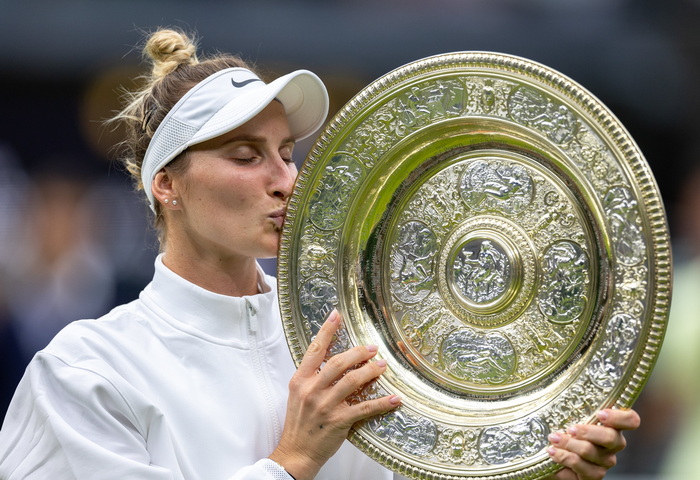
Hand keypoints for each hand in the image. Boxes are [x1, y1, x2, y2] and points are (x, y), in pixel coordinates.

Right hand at [269, 310, 400, 479]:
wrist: (296, 452)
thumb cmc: (299, 424)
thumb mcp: (298, 395)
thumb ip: (312, 378)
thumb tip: (332, 361)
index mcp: (300, 381)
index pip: (314, 350)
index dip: (326, 331)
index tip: (336, 315)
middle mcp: (312, 390)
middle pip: (338, 363)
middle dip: (358, 352)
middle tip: (372, 348)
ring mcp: (325, 406)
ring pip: (352, 381)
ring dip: (370, 371)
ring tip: (382, 365)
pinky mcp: (339, 421)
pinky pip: (364, 408)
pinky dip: (382, 402)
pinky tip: (394, 398)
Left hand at [545, 408, 640, 479]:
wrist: (545, 459)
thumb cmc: (561, 432)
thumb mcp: (565, 416)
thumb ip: (571, 405)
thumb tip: (558, 387)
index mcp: (611, 426)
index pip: (631, 420)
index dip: (620, 417)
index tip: (600, 414)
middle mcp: (612, 445)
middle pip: (612, 438)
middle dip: (588, 432)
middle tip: (570, 428)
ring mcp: (604, 462)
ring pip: (592, 452)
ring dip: (569, 444)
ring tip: (553, 439)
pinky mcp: (592, 477)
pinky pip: (582, 469)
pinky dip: (564, 458)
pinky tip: (552, 452)